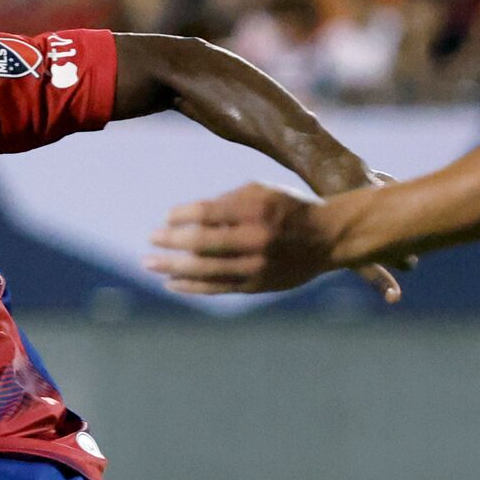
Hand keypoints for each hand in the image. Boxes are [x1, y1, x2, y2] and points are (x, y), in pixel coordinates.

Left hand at [149, 183, 400, 300]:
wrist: (328, 239)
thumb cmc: (290, 209)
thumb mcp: (263, 192)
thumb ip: (227, 201)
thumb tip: (185, 217)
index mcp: (257, 211)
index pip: (208, 213)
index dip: (182, 216)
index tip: (167, 217)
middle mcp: (257, 240)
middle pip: (202, 243)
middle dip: (171, 241)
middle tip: (150, 239)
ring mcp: (256, 266)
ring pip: (206, 270)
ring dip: (173, 267)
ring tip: (151, 264)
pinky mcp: (256, 285)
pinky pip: (218, 288)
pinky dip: (193, 286)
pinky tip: (173, 282)